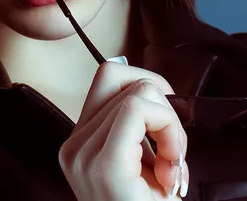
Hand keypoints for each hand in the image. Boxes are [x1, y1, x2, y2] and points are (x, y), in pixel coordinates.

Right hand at [58, 61, 189, 199]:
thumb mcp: (141, 166)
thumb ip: (140, 129)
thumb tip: (155, 87)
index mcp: (81, 142)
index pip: (110, 77)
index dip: (147, 87)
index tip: (166, 125)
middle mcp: (74, 145)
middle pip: (125, 77)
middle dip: (162, 105)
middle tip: (172, 151)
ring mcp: (84, 153)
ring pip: (140, 89)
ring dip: (170, 124)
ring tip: (171, 168)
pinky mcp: (105, 164)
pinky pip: (140, 108)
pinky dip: (168, 127)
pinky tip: (171, 167)